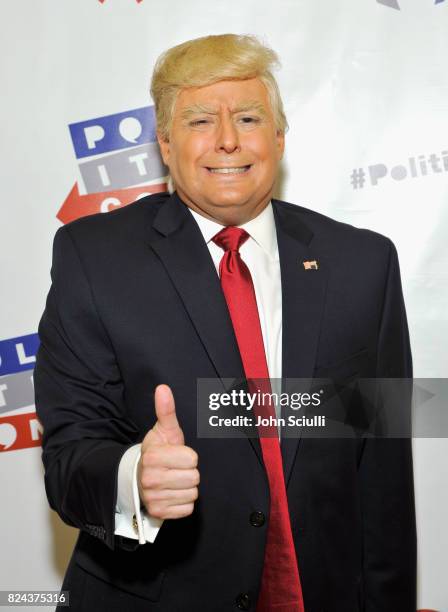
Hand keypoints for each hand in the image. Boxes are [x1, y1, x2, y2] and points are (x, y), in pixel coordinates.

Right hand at [137, 384, 198, 518]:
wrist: (140, 477)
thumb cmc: (158, 451)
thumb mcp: (163, 430)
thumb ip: (166, 410)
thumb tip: (163, 388)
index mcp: (152, 456)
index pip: (192, 458)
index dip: (188, 456)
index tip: (176, 455)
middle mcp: (150, 479)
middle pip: (194, 477)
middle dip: (188, 471)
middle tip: (176, 468)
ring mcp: (153, 498)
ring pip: (192, 493)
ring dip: (186, 487)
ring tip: (173, 480)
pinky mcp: (159, 513)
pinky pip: (187, 509)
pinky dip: (183, 502)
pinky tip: (172, 494)